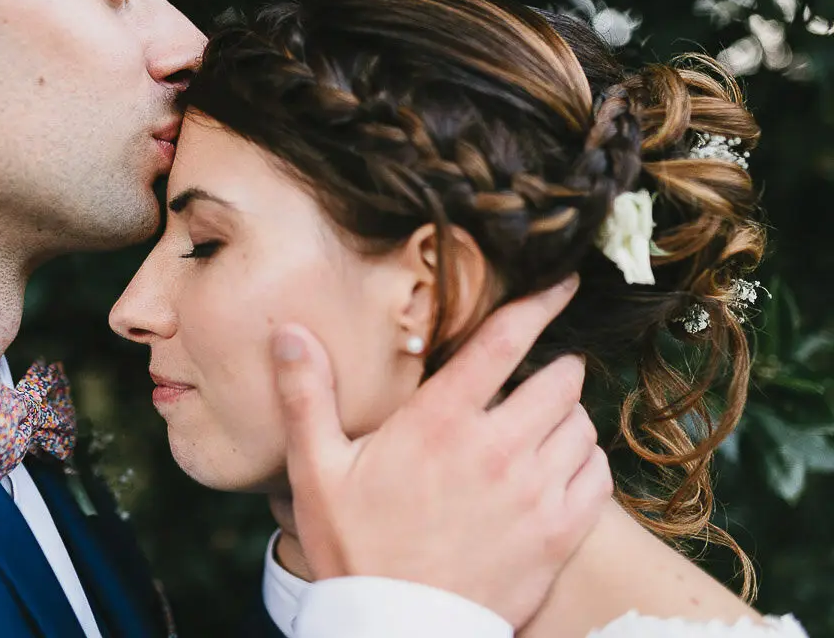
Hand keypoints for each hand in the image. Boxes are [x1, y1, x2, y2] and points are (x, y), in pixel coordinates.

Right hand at [274, 275, 611, 627]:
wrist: (394, 631)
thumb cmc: (354, 548)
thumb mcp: (316, 470)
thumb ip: (306, 395)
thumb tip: (290, 333)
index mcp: (441, 423)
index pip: (506, 342)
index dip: (541, 302)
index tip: (563, 284)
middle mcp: (498, 449)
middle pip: (561, 379)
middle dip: (554, 368)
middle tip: (535, 377)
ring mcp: (535, 493)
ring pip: (582, 426)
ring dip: (568, 417)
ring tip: (542, 425)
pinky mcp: (559, 534)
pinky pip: (598, 477)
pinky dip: (586, 464)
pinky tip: (560, 469)